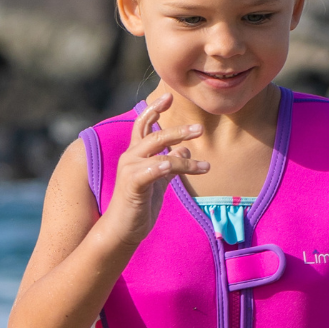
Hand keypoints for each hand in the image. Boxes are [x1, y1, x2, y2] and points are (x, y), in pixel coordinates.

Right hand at [99, 89, 206, 249]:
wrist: (121, 231)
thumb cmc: (139, 206)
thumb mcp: (159, 182)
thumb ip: (171, 165)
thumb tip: (186, 150)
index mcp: (135, 154)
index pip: (143, 125)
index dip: (155, 110)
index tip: (169, 96)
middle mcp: (130, 157)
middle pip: (155, 135)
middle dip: (178, 131)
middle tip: (199, 128)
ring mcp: (129, 170)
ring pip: (159, 154)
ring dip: (184, 158)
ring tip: (206, 166)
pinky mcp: (132, 185)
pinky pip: (150, 171)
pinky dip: (162, 166)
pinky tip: (174, 166)